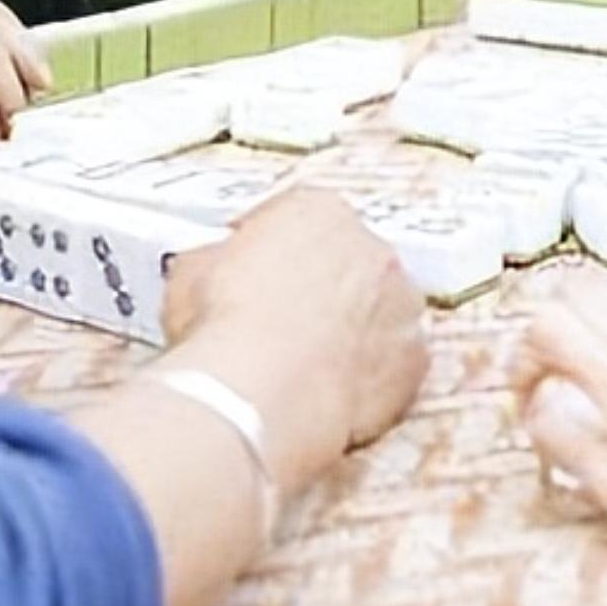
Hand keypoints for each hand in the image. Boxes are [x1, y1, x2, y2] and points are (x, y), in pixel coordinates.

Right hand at [161, 190, 429, 493]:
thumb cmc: (224, 324)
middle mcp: (373, 248)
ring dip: (353, 332)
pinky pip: (394, 366)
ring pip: (380, 313)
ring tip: (308, 366)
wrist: (259, 390)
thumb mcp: (191, 271)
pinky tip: (332, 396)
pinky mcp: (415, 362)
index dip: (272, 249)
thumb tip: (212, 271)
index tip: (254, 272)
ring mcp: (403, 304)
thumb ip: (215, 259)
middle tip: (283, 322)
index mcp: (318, 209)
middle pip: (349, 263)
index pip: (300, 218)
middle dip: (321, 288)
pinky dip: (371, 379)